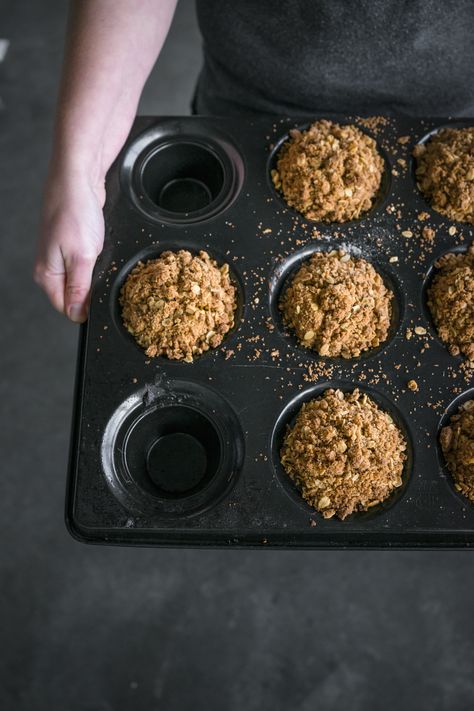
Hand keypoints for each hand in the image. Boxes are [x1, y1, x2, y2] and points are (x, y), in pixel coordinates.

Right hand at [34, 171, 105, 322]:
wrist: (78, 178)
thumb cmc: (75, 212)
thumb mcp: (82, 257)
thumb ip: (80, 289)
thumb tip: (76, 314)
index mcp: (47, 276)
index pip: (67, 309)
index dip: (87, 307)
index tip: (100, 293)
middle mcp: (51, 268)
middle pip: (75, 296)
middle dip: (94, 289)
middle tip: (102, 269)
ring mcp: (61, 257)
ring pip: (83, 279)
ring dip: (97, 273)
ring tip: (100, 255)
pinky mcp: (73, 246)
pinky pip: (87, 264)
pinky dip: (98, 259)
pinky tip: (100, 248)